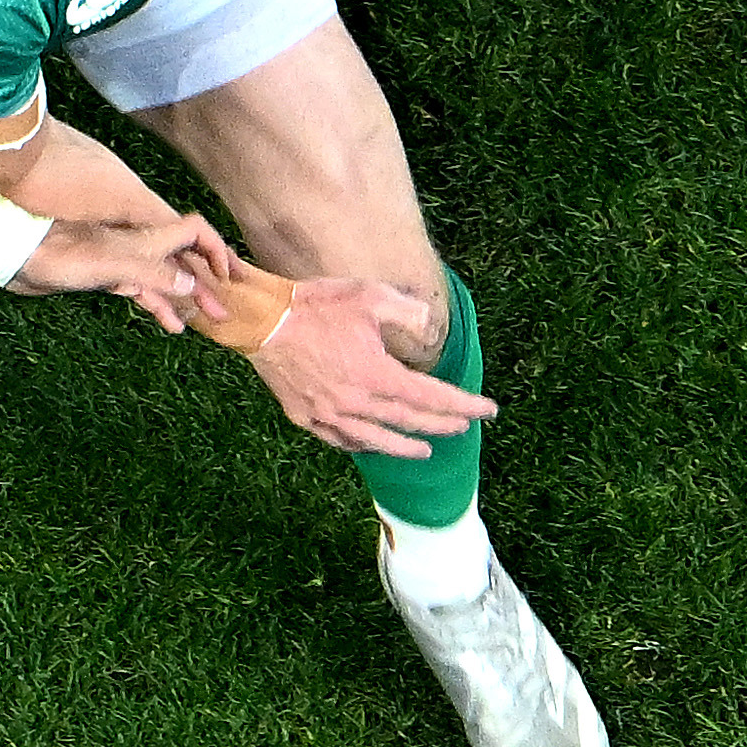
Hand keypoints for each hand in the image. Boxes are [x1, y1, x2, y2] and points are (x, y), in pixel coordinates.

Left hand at [22, 202, 241, 337]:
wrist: (15, 253)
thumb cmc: (59, 253)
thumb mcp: (110, 265)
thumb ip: (150, 273)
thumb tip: (192, 286)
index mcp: (144, 234)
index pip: (194, 232)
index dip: (216, 251)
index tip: (233, 280)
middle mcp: (137, 243)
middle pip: (182, 260)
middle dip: (206, 283)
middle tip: (225, 313)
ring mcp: (120, 259)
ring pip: (163, 278)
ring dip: (184, 298)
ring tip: (203, 324)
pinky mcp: (103, 274)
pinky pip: (140, 290)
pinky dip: (158, 305)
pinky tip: (170, 324)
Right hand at [237, 274, 494, 460]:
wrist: (258, 319)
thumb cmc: (314, 305)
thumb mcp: (368, 295)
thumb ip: (406, 310)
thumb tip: (429, 323)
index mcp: (377, 374)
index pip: (431, 397)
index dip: (463, 405)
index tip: (488, 410)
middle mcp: (357, 402)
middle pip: (409, 421)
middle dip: (441, 424)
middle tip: (463, 427)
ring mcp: (328, 413)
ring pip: (377, 439)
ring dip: (405, 447)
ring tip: (424, 451)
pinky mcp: (303, 416)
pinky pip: (340, 439)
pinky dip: (360, 444)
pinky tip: (370, 443)